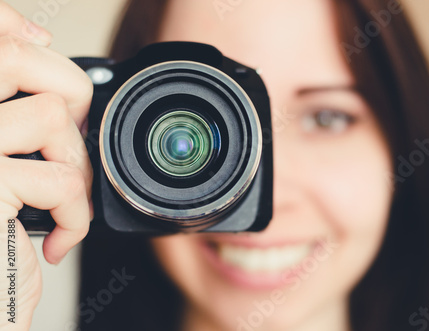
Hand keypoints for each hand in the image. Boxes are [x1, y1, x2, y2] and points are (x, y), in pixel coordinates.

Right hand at [0, 2, 93, 329]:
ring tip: (62, 202)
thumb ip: (10, 128)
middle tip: (72, 136)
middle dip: (68, 93)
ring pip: (51, 117)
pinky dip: (76, 214)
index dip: (6, 23)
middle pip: (15, 60)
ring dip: (74, 165)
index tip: (38, 38)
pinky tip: (59, 239)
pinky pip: (61, 178)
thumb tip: (46, 76)